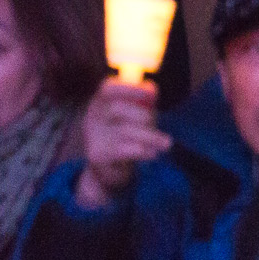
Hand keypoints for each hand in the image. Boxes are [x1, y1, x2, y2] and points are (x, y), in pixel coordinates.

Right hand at [75, 78, 169, 207]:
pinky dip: (142, 151)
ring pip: (124, 130)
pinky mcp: (97, 156)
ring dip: (150, 137)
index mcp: (101, 102)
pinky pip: (122, 150)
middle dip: (145, 117)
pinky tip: (152, 154)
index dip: (130, 88)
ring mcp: (92, 137)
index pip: (108, 88)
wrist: (110, 171)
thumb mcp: (137, 116)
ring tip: (166, 144)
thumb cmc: (128, 136)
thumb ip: (144, 102)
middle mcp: (93, 117)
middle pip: (119, 108)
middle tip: (158, 127)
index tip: (152, 93)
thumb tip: (152, 90)